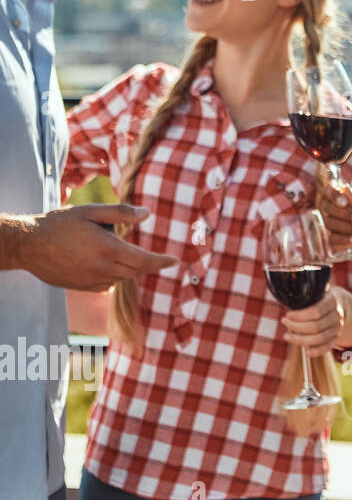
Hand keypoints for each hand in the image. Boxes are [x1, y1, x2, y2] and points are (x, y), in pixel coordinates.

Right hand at [10, 204, 178, 290]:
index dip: (162, 262)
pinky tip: (103, 262)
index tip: (175, 261)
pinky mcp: (81, 287)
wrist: (28, 245)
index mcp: (108, 249)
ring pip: (122, 278)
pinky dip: (112, 275)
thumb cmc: (60, 223)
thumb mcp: (90, 211)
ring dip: (128, 268)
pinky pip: (106, 284)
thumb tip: (147, 214)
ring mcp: (91, 281)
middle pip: (136, 271)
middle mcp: (102, 268)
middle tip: (157, 257)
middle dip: (148, 264)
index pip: (144, 261)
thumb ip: (121, 213)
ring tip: (115, 251)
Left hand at [282, 286, 342, 356]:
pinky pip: (327, 347)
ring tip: (287, 336)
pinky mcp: (336, 337)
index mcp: (332, 301)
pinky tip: (307, 353)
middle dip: (296, 327)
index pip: (315, 311)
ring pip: (320, 338)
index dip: (299, 315)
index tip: (288, 315)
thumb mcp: (314, 295)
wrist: (336, 304)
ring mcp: (337, 327)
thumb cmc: (318, 299)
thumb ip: (304, 301)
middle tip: (284, 322)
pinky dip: (317, 351)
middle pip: (316, 326)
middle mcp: (337, 315)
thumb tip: (288, 311)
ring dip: (301, 339)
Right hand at [318, 184, 351, 268]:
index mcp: (346, 200)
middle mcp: (337, 212)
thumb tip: (344, 188)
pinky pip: (332, 239)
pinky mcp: (335, 243)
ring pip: (329, 223)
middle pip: (327, 207)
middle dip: (344, 214)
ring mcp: (334, 227)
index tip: (344, 202)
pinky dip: (345, 240)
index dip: (333, 194)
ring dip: (346, 227)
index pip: (330, 191)